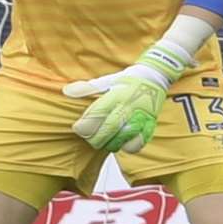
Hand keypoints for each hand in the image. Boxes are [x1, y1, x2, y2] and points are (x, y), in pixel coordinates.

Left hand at [62, 43, 189, 153]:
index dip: (85, 125)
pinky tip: (121, 143)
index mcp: (115, 95)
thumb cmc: (127, 80)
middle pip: (108, 129)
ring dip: (109, 144)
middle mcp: (128, 106)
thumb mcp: (106, 81)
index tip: (78, 128)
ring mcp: (141, 116)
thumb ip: (87, 89)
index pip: (97, 113)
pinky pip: (139, 142)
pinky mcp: (150, 124)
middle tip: (89, 138)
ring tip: (103, 141)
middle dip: (95, 138)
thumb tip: (67, 92)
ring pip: (122, 138)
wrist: (155, 76)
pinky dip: (128, 147)